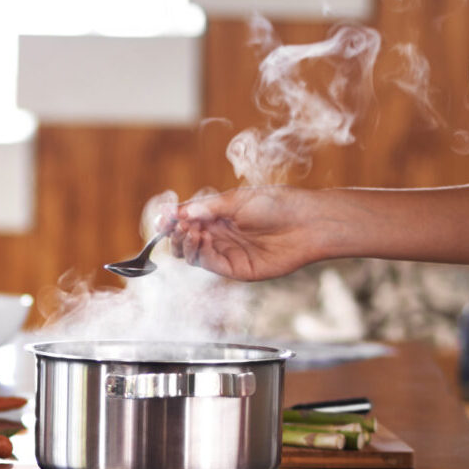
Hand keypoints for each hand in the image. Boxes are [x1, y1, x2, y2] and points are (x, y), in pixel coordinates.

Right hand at [167, 186, 332, 280]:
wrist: (305, 223)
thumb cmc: (276, 205)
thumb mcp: (236, 200)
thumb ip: (206, 208)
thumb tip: (177, 212)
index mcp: (218, 215)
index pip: (186, 220)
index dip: (171, 220)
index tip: (162, 216)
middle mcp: (219, 235)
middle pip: (184, 240)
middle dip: (174, 233)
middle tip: (175, 225)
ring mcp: (226, 253)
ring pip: (192, 255)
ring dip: (184, 242)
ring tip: (189, 230)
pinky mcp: (235, 269)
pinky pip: (208, 264)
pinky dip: (198, 252)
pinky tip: (201, 238)